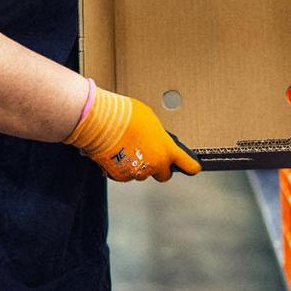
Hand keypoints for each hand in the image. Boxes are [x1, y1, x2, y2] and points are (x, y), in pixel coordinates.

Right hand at [65, 81, 200, 181]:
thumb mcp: (150, 119)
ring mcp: (136, 172)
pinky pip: (125, 174)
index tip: (190, 166)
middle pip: (163, 175)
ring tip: (127, 149)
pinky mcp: (119, 175)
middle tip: (149, 154)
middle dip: (159, 167)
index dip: (190, 166)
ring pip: (142, 174)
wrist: (100, 121)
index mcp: (167, 150)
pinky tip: (116, 153)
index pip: (189, 166)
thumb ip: (158, 135)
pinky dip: (122, 167)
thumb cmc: (125, 115)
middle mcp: (155, 165)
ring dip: (139, 166)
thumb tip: (156, 139)